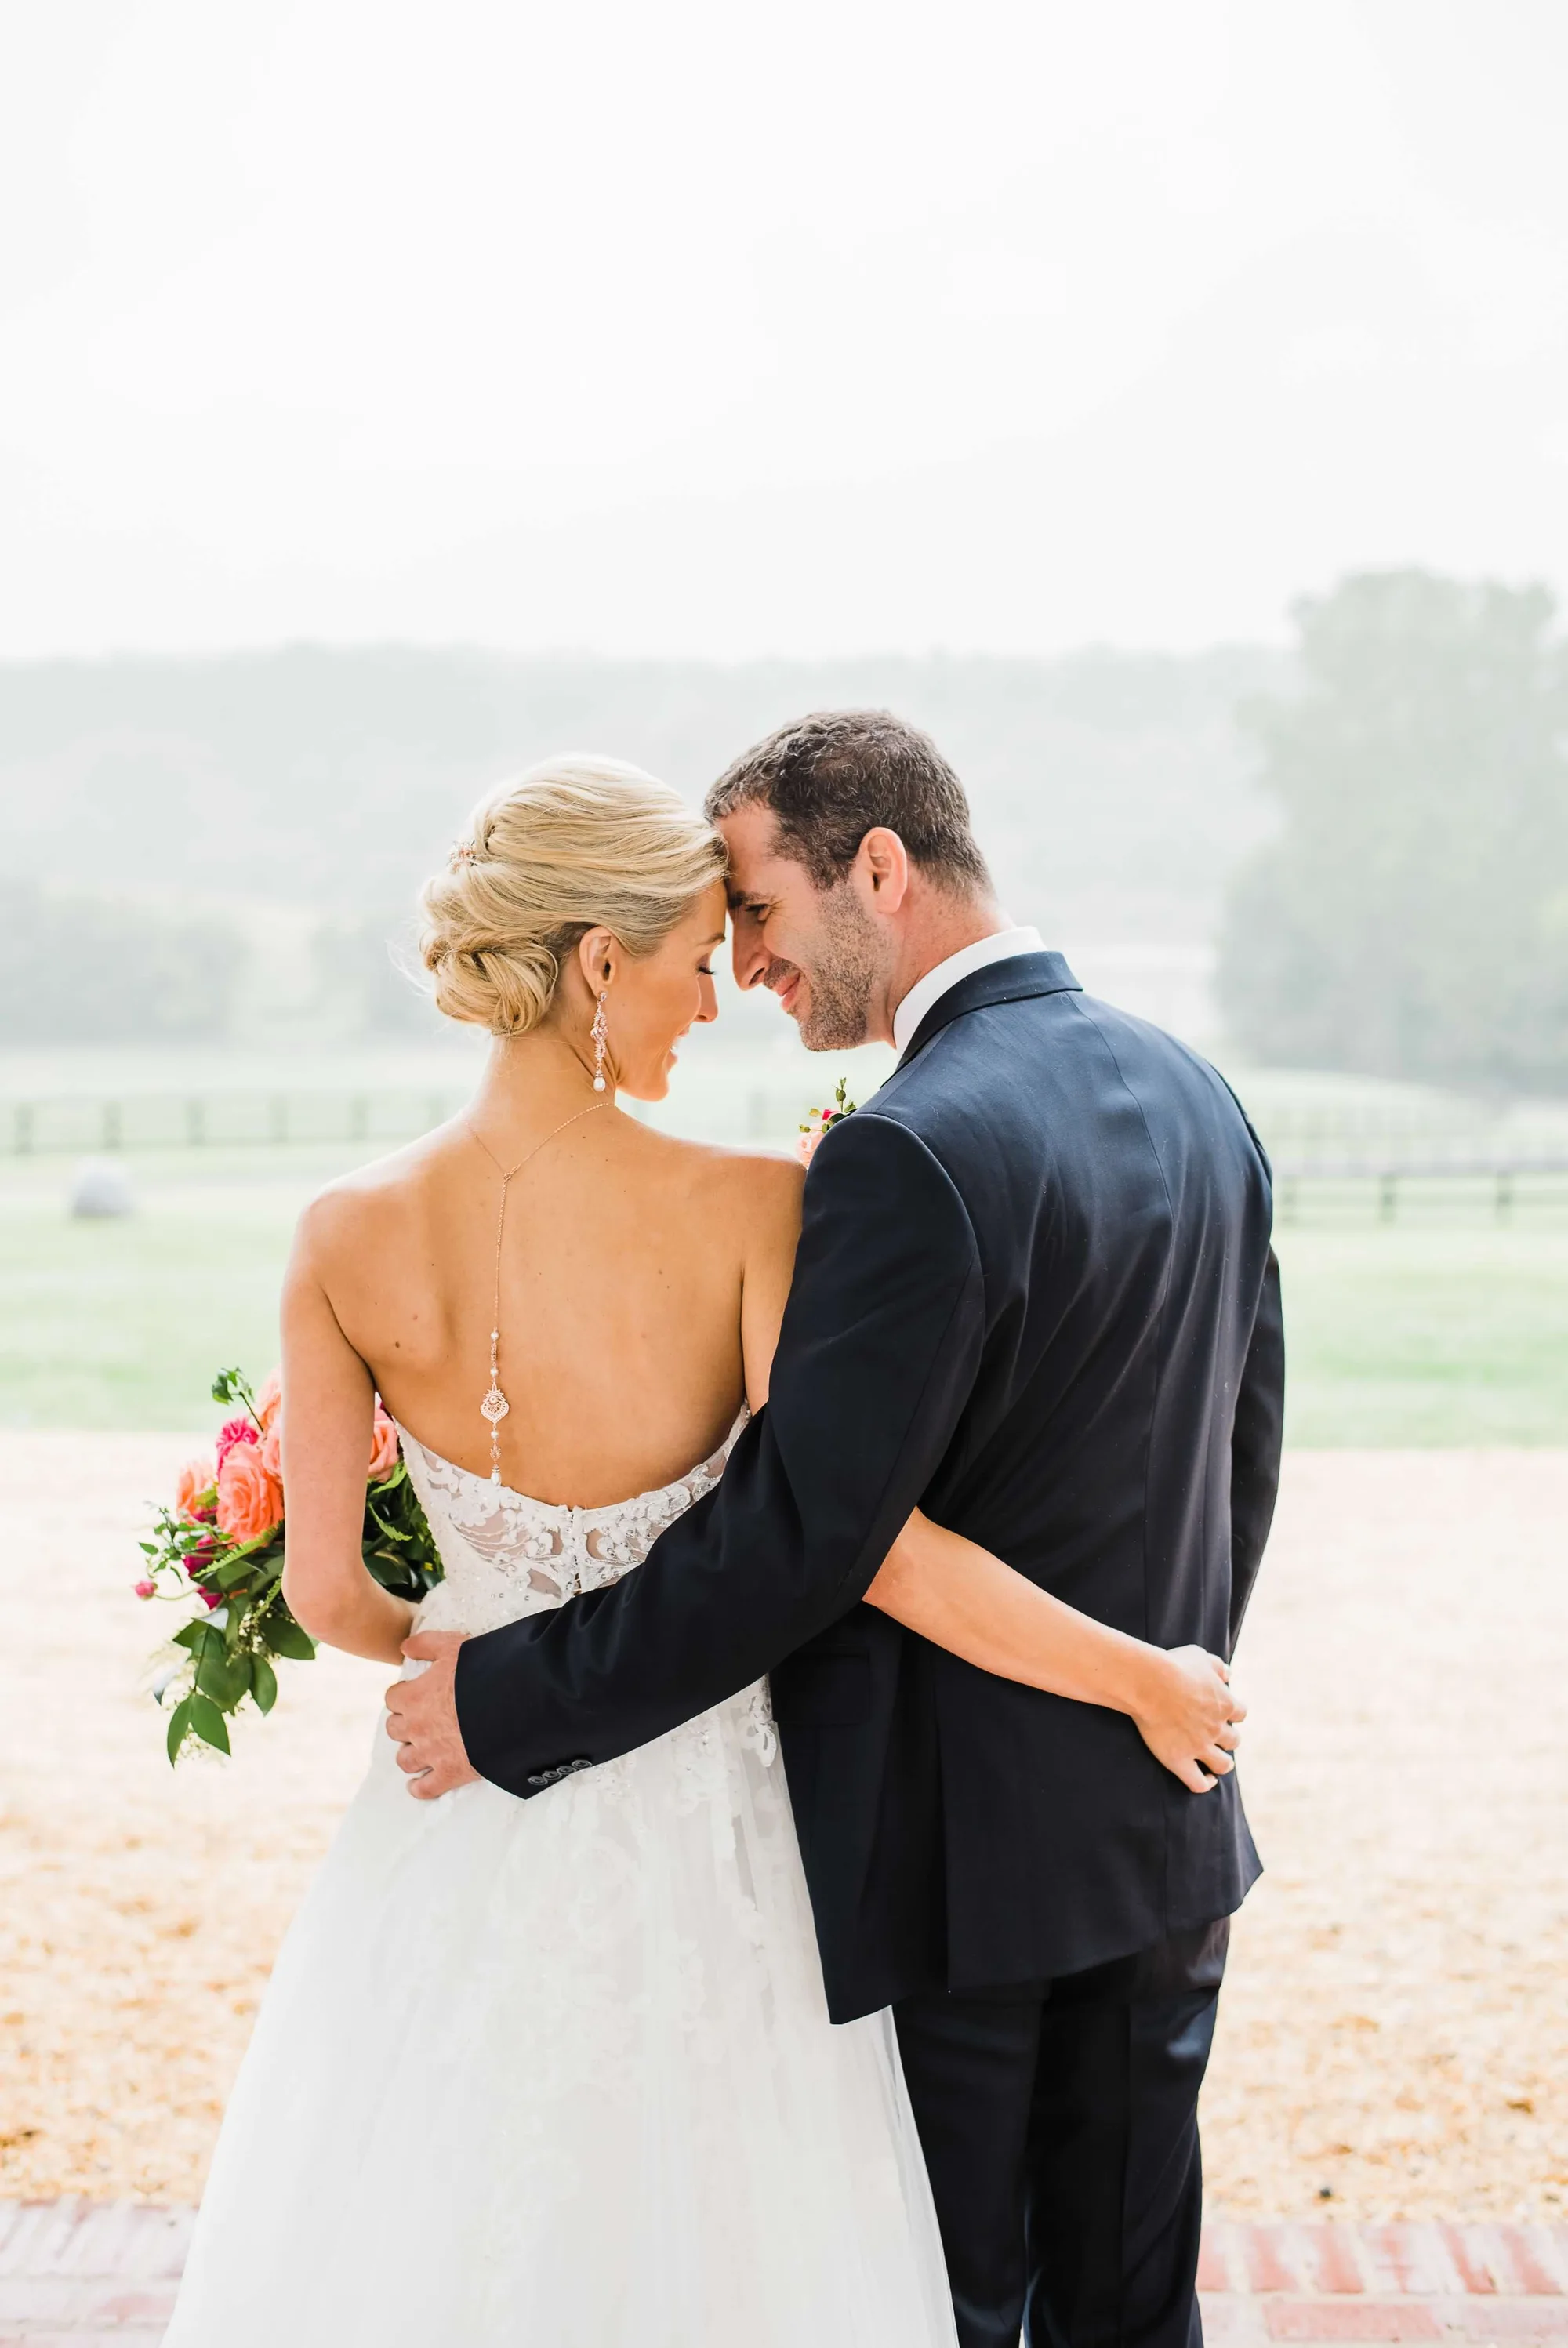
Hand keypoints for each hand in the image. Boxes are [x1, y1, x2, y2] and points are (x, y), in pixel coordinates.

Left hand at [384, 1631, 480, 1799]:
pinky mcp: (449, 1773)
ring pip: (405, 1760)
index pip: (393, 1698)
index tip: (414, 1693)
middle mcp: (417, 1727)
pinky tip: (418, 1785)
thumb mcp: (453, 1646)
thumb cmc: (482, 1671)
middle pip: (394, 1729)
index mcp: (415, 1696)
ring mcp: (431, 1753)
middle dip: (403, 1723)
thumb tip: (404, 1647)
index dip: (403, 1694)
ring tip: (420, 1749)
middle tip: (418, 1719)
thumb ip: (426, 1644)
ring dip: (410, 1754)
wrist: (512, 1701)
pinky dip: (419, 1788)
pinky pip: (425, 1788)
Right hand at [1130, 1646, 1244, 1793]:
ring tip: (1217, 1763)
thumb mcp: (1201, 1656)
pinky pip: (1198, 1783)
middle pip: (1234, 1740)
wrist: (1149, 1683)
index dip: (1232, 1714)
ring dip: (1223, 1764)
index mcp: (1225, 1704)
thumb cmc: (1173, 1665)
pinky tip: (1206, 1780)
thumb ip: (1218, 1666)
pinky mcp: (1180, 1760)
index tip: (1223, 1713)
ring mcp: (1199, 1747)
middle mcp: (1217, 1728)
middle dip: (1227, 1738)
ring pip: (1222, 1765)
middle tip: (1215, 1735)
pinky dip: (1206, 1784)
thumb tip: (1229, 1674)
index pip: (1240, 1714)